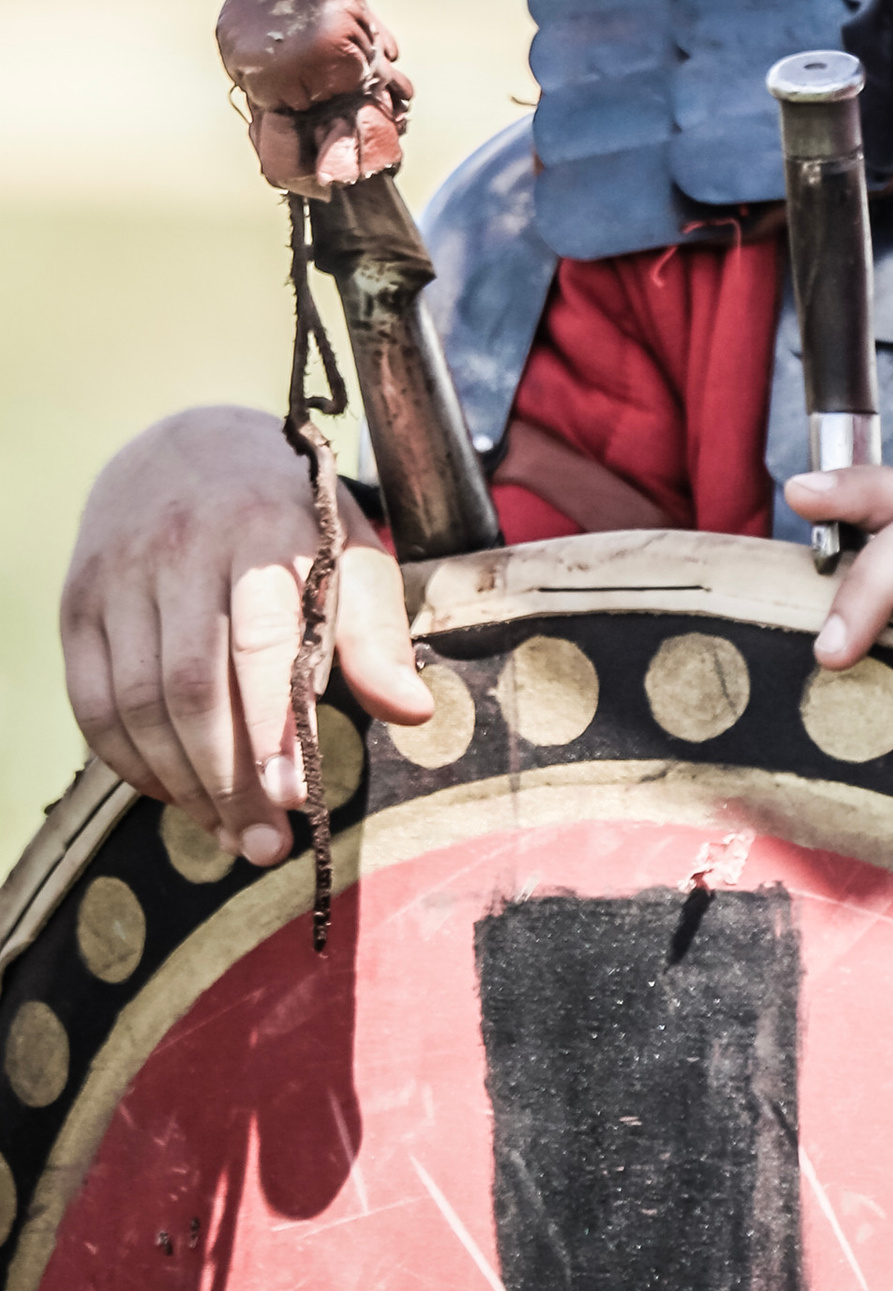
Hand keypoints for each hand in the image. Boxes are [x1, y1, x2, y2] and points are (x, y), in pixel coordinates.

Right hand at [60, 405, 434, 862]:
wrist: (187, 446)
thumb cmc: (288, 517)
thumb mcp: (351, 552)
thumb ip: (376, 632)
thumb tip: (414, 711)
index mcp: (263, 532)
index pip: (260, 642)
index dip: (272, 727)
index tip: (294, 797)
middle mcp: (181, 550)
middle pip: (192, 688)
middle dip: (229, 780)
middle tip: (265, 844)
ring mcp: (120, 578)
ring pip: (136, 704)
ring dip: (182, 785)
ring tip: (230, 832)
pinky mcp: (78, 604)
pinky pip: (93, 705)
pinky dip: (131, 762)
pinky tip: (175, 793)